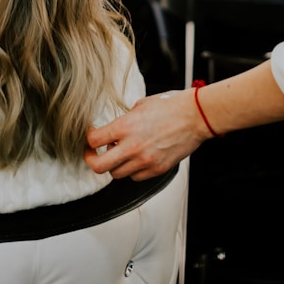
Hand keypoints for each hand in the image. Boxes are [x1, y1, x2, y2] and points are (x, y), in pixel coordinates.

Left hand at [84, 87, 209, 180]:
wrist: (195, 116)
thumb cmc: (171, 106)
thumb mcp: (140, 105)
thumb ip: (125, 120)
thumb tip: (115, 130)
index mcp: (126, 127)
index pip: (94, 140)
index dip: (88, 139)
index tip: (90, 135)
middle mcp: (133, 147)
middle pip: (99, 166)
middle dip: (92, 160)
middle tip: (92, 154)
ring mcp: (145, 161)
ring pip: (117, 174)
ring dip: (114, 164)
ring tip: (120, 153)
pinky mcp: (157, 169)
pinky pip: (135, 177)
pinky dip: (132, 170)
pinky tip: (136, 158)